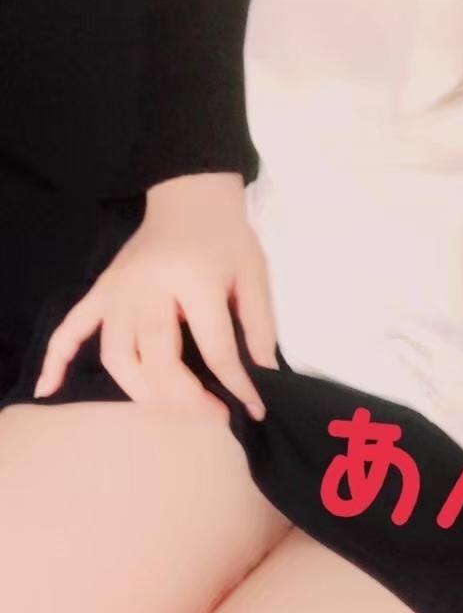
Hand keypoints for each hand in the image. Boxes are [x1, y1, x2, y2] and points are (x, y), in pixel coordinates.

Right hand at [34, 173, 276, 418]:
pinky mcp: (100, 291)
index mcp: (192, 280)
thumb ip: (258, 326)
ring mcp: (117, 291)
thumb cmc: (225, 238)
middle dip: (185, 398)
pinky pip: (71, 328)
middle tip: (213, 416)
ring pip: (116, 355)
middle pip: (156, 359)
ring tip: (173, 411)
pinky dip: (57, 359)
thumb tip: (264, 376)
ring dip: (141, 391)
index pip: (214, 348)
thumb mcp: (253, 275)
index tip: (252, 408)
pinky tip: (49, 389)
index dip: (236, 384)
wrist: (189, 196)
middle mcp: (148, 288)